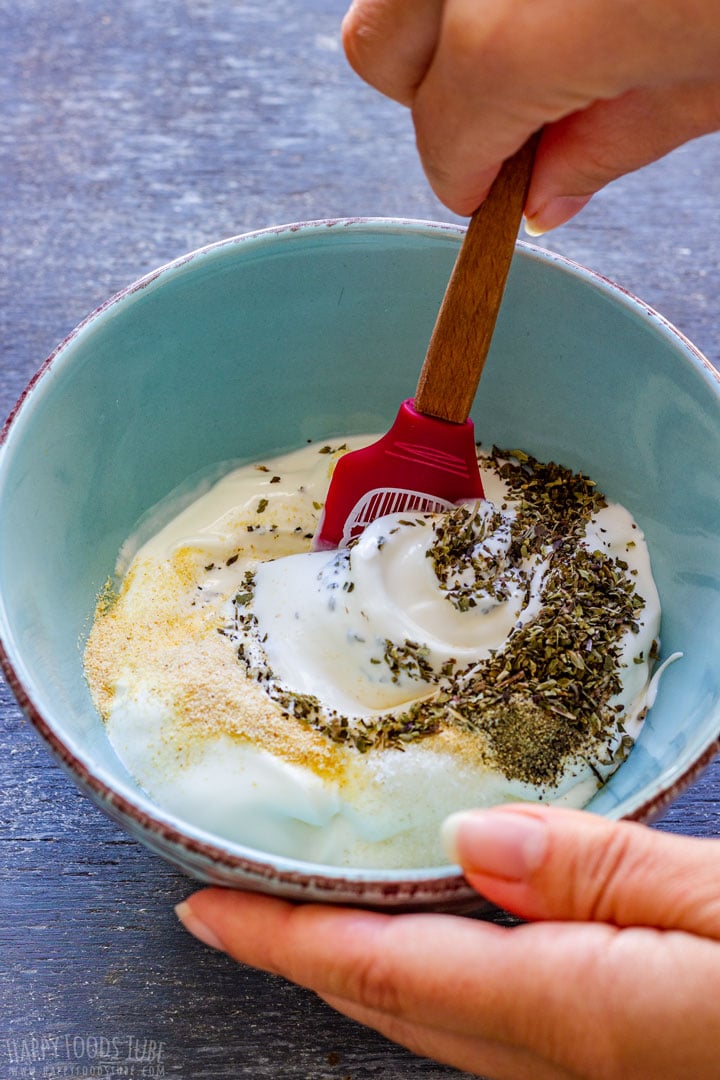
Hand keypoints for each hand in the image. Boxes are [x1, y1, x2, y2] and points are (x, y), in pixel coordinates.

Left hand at [176, 805, 719, 1079]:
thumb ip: (606, 880)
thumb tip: (474, 845)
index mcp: (583, 1012)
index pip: (386, 976)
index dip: (281, 944)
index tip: (199, 910)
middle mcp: (573, 1064)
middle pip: (400, 1010)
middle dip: (306, 960)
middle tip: (240, 902)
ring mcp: (601, 1074)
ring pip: (444, 1025)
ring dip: (368, 973)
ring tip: (318, 910)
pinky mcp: (629, 1061)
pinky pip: (504, 1028)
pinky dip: (445, 983)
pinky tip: (450, 940)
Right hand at [341, 0, 719, 230]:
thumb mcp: (719, 75)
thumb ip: (615, 138)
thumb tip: (544, 194)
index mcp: (525, 27)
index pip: (445, 132)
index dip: (465, 178)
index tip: (490, 193)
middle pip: (379, 43)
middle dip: (429, 94)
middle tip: (505, 113)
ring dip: (440, 20)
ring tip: (529, 39)